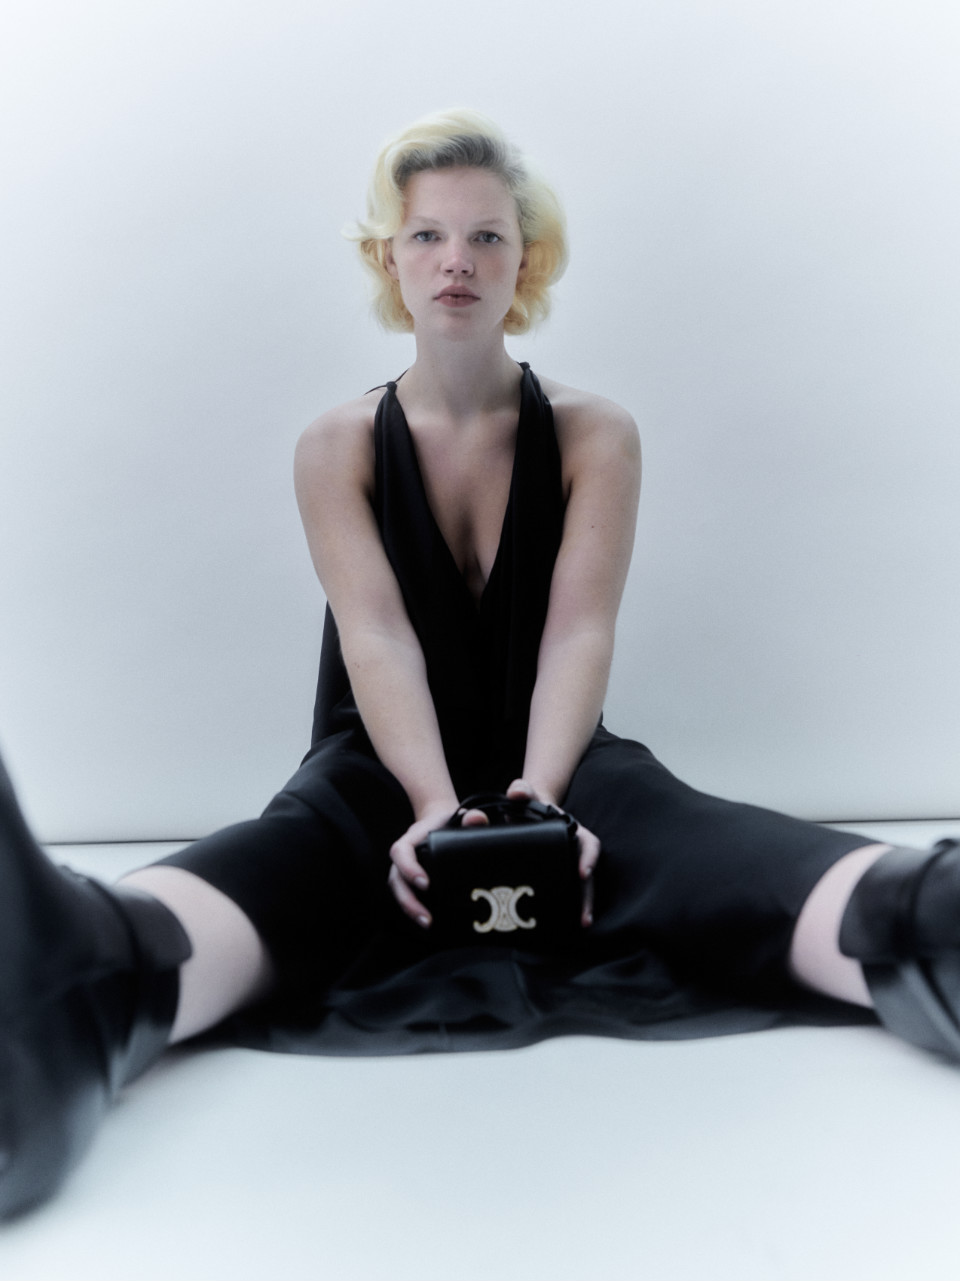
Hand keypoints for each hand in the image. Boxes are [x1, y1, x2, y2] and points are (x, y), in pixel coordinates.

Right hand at [388, 801, 489, 927]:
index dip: (408, 868)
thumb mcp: (461, 816)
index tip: (425, 883)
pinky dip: (413, 908)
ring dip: (409, 908)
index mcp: (413, 838)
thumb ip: (472, 816)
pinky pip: (406, 894)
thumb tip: (476, 819)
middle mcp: (405, 855)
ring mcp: (405, 869)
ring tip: (426, 923)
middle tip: (426, 917)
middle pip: (396, 878)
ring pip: (399, 890)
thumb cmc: (450, 821)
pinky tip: (427, 920)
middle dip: (407, 900)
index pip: (402, 852)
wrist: (441, 822)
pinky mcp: (410, 880)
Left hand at [506, 778, 598, 927]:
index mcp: (571, 830)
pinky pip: (565, 892)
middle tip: (584, 916)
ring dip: (582, 906)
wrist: (523, 810)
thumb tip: (517, 793)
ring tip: (581, 925)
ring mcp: (566, 862)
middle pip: (588, 873)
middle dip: (588, 895)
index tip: (584, 873)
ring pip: (580, 887)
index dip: (589, 858)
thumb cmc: (526, 803)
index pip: (589, 844)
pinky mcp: (555, 874)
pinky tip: (560, 925)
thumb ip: (521, 789)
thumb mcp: (524, 793)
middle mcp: (573, 848)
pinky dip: (566, 907)